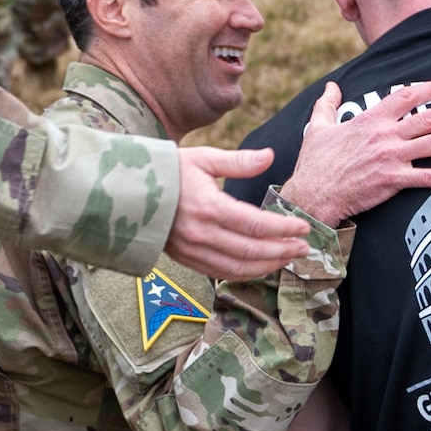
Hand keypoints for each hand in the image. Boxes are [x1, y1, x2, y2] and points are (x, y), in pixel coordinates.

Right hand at [166, 147, 312, 280]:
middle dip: (283, 251)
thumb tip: (270, 157)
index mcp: (210, 207)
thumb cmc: (167, 171)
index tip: (304, 228)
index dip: (284, 229)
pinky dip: (245, 274)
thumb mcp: (202, 158)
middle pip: (253, 251)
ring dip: (268, 266)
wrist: (126, 193)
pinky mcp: (186, 260)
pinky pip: (221, 273)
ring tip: (288, 259)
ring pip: (239, 268)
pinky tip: (261, 267)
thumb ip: (238, 161)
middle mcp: (203, 234)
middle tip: (305, 248)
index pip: (257, 224)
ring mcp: (193, 251)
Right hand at [281, 80, 430, 224]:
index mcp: (371, 118)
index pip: (408, 95)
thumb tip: (331, 87)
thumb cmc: (315, 163)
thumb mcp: (318, 127)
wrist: (313, 194)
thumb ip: (327, 105)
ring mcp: (391, 157)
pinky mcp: (393, 180)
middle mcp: (386, 134)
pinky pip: (429, 177)